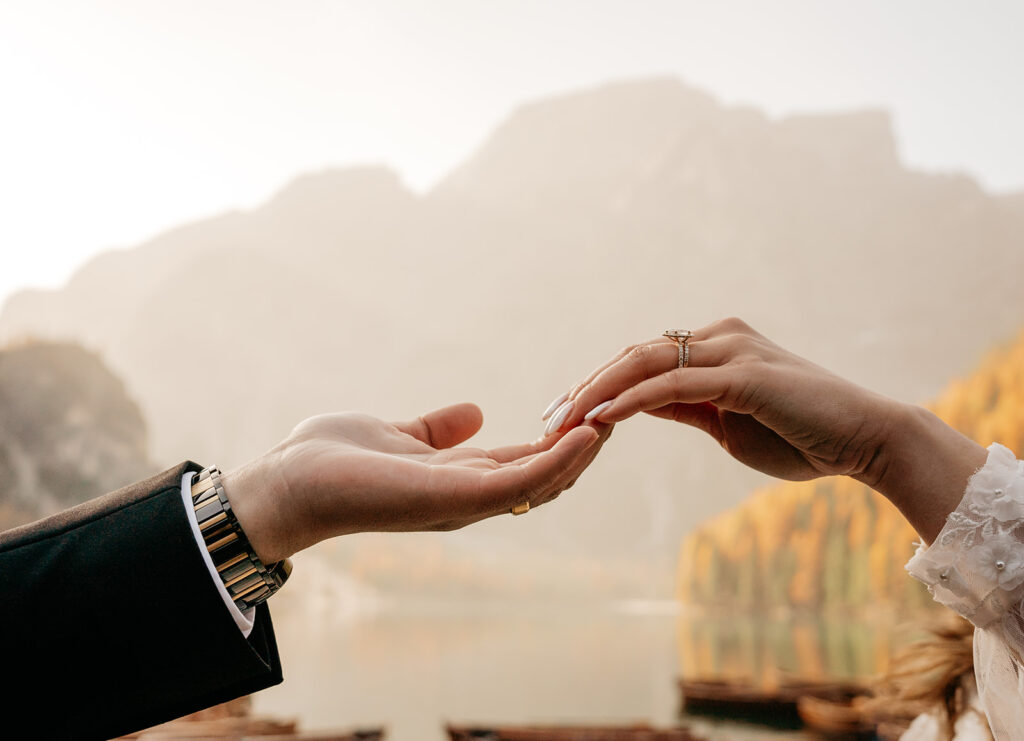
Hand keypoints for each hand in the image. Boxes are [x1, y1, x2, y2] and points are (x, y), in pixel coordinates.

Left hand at [224, 402, 609, 562]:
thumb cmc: (333, 461)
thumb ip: (436, 430)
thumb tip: (473, 411)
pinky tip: (582, 436)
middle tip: (618, 414)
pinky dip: (554, 462)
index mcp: (457, 480)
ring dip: (578, 454)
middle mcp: (467, 497)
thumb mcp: (398, 433)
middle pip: (541, 477)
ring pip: (540, 482)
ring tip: (611, 419)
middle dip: (579, 449)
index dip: (559, 443)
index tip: (591, 415)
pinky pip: (518, 482)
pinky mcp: (453, 499)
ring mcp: (462, 502)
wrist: (288, 481)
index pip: (522, 465)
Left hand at [545, 317, 984, 540]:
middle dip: (585, 386)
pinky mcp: (745, 375)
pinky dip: (632, 401)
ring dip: (598, 391)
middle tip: (546, 417)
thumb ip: (686, 406)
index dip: (598, 384)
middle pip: (634, 355)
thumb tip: (641, 405)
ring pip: (646, 362)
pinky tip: (600, 419)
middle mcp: (720, 338)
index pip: (642, 360)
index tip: (563, 414)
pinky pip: (674, 385)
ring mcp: (732, 351)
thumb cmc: (801, 436)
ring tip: (561, 419)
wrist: (864, 441)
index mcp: (715, 346)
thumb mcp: (726, 422)